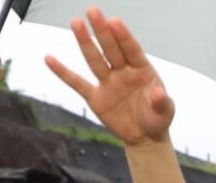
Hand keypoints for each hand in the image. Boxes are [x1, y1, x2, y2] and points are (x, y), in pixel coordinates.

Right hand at [45, 6, 173, 146]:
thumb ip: (162, 102)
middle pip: (111, 48)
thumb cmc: (157, 118)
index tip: (114, 21)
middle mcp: (123, 71)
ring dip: (85, 42)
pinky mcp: (95, 97)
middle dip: (102, 31)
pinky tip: (50, 59)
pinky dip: (63, 72)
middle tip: (93, 11)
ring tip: (76, 22)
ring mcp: (108, 82)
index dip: (124, 37)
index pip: (132, 50)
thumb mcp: (166, 112)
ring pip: (95, 59)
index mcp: (142, 70)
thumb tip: (158, 93)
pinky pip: (77, 83)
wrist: (144, 136)